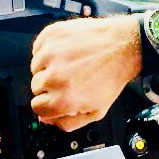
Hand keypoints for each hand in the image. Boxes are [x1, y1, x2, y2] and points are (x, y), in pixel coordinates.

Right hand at [30, 15, 140, 130]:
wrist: (123, 46)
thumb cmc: (112, 75)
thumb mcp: (97, 111)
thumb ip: (68, 122)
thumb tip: (46, 120)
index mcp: (64, 99)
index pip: (37, 108)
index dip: (48, 104)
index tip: (55, 98)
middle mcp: (54, 77)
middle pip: (36, 88)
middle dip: (50, 86)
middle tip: (70, 78)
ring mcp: (50, 54)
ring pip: (35, 67)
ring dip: (48, 67)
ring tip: (70, 63)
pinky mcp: (51, 36)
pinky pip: (38, 48)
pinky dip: (47, 50)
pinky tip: (66, 52)